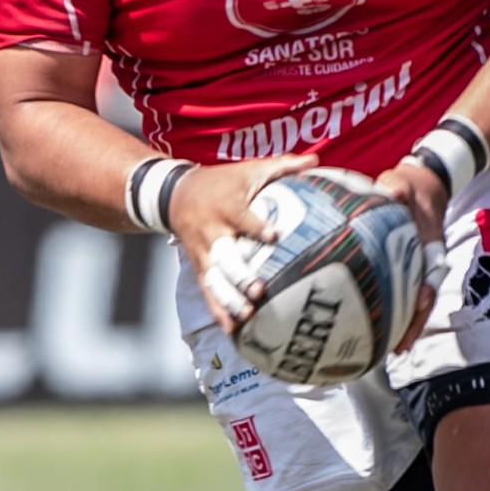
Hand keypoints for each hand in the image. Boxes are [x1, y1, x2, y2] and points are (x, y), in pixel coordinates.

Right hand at [167, 152, 319, 332]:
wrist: (173, 194)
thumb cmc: (221, 181)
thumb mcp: (248, 168)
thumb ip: (282, 166)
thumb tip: (316, 158)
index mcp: (227, 206)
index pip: (242, 217)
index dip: (257, 227)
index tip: (275, 236)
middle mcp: (213, 232)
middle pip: (224, 256)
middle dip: (240, 275)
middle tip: (259, 290)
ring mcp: (203, 253)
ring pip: (214, 280)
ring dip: (228, 300)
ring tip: (246, 316)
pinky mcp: (198, 267)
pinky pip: (207, 292)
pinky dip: (218, 312)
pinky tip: (232, 332)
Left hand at [375, 156, 449, 350]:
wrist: (424, 186)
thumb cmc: (410, 185)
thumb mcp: (403, 182)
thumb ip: (399, 188)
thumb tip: (395, 193)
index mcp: (430, 243)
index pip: (430, 272)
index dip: (424, 293)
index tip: (417, 308)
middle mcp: (428, 261)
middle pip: (425, 298)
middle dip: (414, 324)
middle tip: (400, 346)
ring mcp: (421, 268)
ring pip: (417, 302)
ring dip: (407, 326)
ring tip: (393, 349)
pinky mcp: (411, 270)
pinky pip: (406, 294)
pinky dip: (398, 313)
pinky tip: (383, 329)